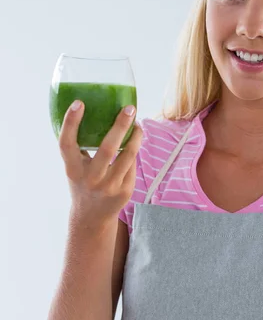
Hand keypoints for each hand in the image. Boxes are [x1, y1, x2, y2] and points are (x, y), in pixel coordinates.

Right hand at [58, 101, 142, 226]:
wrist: (92, 217)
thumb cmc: (83, 182)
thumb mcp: (75, 167)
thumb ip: (80, 147)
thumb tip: (94, 111)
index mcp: (73, 169)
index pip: (67, 144)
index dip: (71, 123)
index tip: (79, 103)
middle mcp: (90, 179)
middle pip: (107, 148)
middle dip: (120, 125)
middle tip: (129, 108)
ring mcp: (109, 186)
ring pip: (128, 156)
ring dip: (135, 137)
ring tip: (137, 125)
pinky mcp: (125, 191)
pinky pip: (132, 165)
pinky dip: (133, 152)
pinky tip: (133, 144)